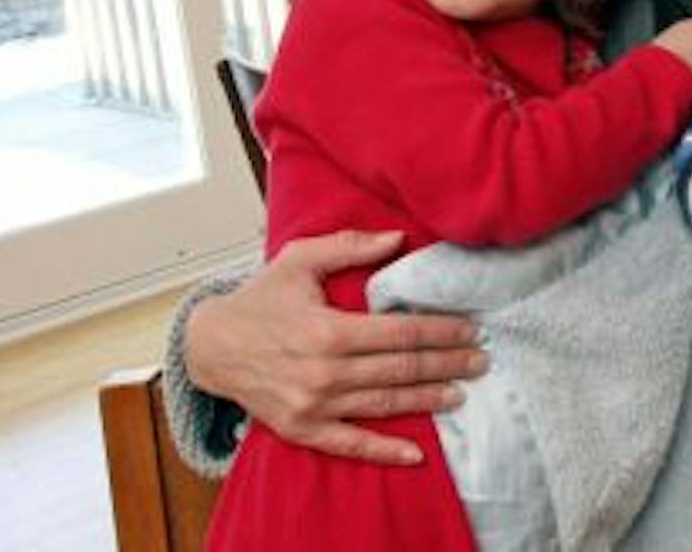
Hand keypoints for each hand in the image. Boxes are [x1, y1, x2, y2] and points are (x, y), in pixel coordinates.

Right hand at [185, 231, 486, 464]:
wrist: (210, 346)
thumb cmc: (260, 298)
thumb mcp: (299, 259)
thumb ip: (350, 247)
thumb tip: (398, 239)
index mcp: (329, 330)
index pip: (402, 333)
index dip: (442, 332)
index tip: (470, 330)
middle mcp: (324, 372)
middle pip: (402, 369)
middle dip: (447, 364)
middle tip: (481, 360)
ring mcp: (313, 405)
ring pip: (386, 404)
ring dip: (428, 399)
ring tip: (462, 392)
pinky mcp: (302, 429)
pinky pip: (350, 444)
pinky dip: (384, 451)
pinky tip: (416, 453)